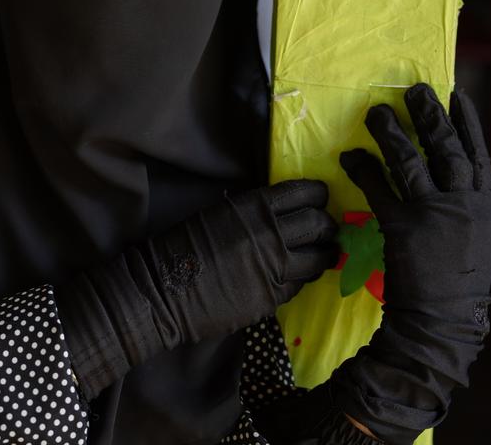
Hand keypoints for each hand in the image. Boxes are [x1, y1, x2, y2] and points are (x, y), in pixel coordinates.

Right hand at [148, 178, 339, 341]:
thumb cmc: (182, 245)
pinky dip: (300, 279)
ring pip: (319, 258)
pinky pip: (299, 285)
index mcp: (252, 206)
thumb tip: (277, 212)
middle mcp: (269, 234)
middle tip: (324, 229)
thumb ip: (251, 212)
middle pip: (319, 224)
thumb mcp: (217, 213)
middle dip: (327, 225)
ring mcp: (274, 268)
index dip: (317, 194)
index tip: (320, 197)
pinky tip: (293, 276)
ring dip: (323, 255)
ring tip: (321, 255)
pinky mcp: (273, 297)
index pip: (303, 193)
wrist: (164, 288)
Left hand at [330, 83, 490, 443]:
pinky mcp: (401, 227)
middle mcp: (463, 205)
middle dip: (430, 117)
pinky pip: (378, 188)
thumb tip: (450, 173)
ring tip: (375, 112)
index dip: (468, 124)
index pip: (478, 156)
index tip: (457, 95)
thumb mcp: (475, 238)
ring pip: (410, 162)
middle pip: (446, 150)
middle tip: (415, 90)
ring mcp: (433, 215)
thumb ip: (465, 204)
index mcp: (485, 207)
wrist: (442, 320)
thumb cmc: (455, 279)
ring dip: (391, 134)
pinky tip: (350, 155)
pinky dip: (363, 167)